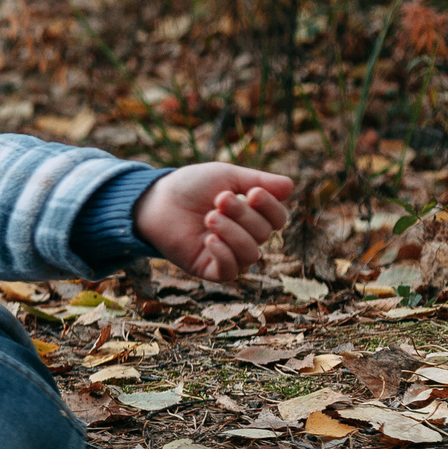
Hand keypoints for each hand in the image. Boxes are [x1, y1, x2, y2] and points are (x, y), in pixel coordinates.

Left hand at [134, 163, 294, 281]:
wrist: (156, 201)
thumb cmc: (191, 187)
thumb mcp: (226, 176)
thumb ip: (259, 181)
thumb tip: (291, 187)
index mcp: (253, 216)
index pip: (278, 218)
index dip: (270, 207)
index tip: (252, 192)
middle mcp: (245, 237)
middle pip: (264, 233)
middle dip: (243, 215)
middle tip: (219, 200)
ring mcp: (227, 254)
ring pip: (251, 254)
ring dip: (233, 233)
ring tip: (210, 217)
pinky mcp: (208, 268)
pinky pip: (230, 272)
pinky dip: (224, 255)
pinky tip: (210, 239)